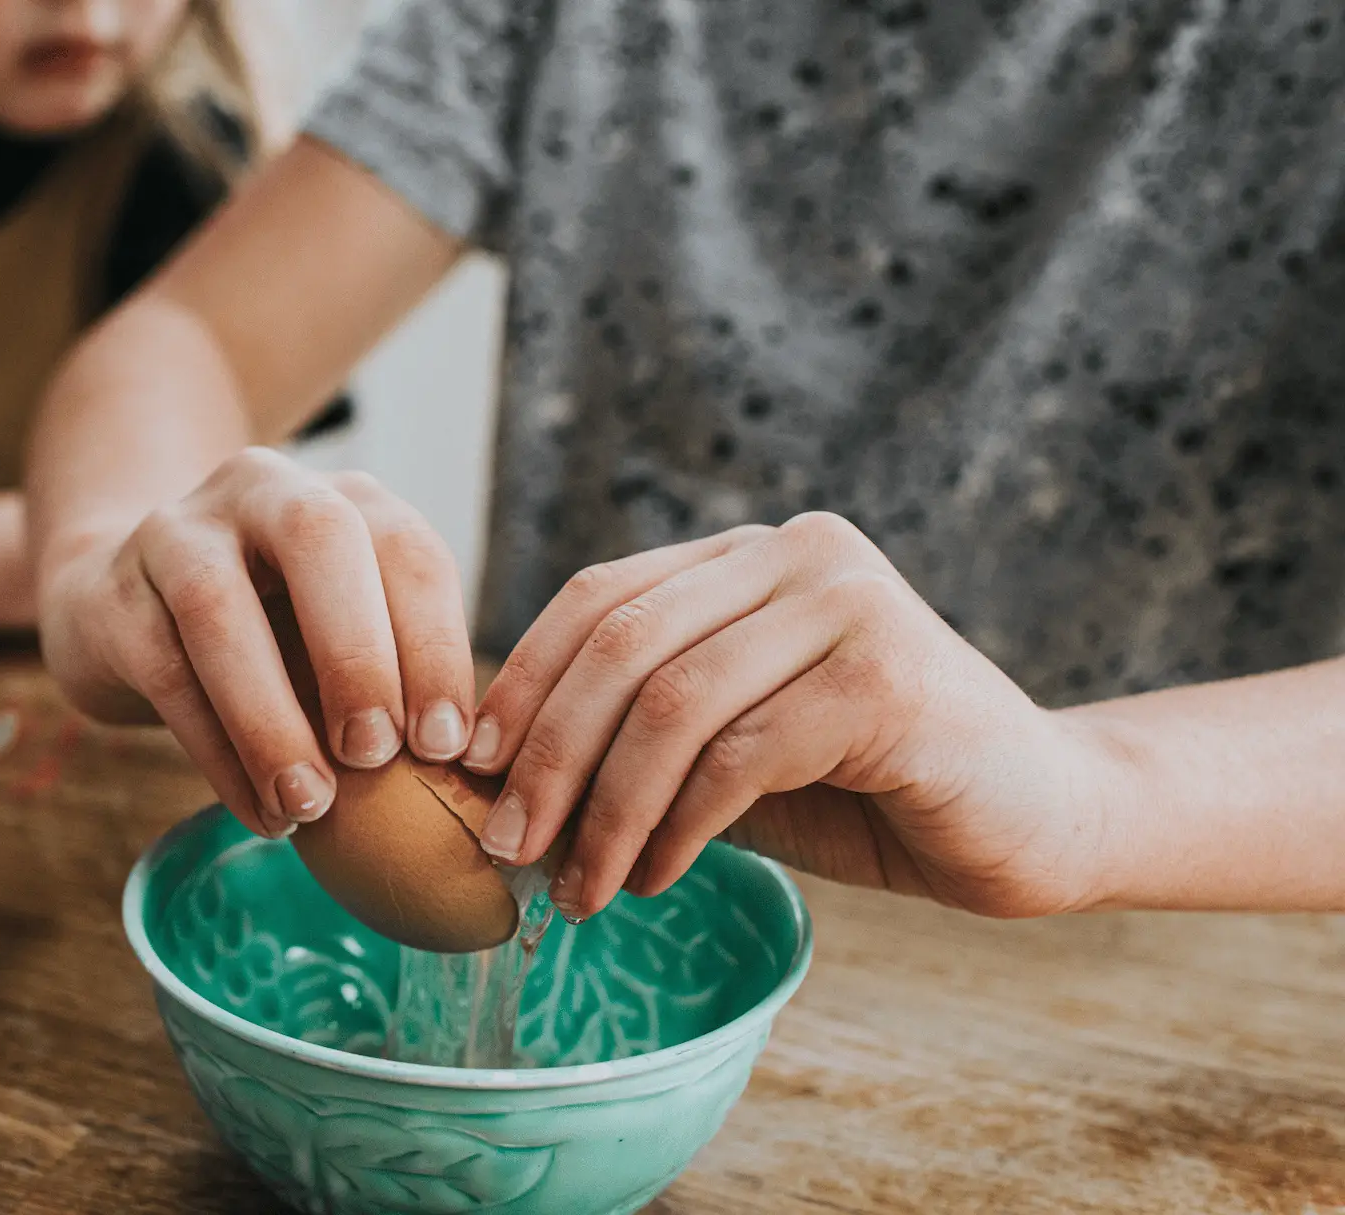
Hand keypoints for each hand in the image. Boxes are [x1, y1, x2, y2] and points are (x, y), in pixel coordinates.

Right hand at [39, 448, 474, 836]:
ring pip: (218, 607)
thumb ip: (391, 683)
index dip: (435, 644)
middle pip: (318, 538)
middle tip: (376, 757)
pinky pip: (164, 671)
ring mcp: (177, 532)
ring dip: (270, 717)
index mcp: (343, 499)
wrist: (124, 611)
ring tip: (309, 806)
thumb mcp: (335, 638)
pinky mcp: (113, 593)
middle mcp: (263, 490)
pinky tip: (259, 814)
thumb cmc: (267, 638)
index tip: (447, 745)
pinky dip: (218, 753)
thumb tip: (463, 776)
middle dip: (357, 652)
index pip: (407, 549)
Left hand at [468, 512, 1116, 920]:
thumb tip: (498, 784)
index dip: (521, 684)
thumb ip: (639, 742)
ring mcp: (848, 605)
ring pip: (671, 705)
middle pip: (622, 646)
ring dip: (604, 812)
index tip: (468, 771)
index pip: (599, 599)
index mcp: (753, 555)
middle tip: (504, 848)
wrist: (1035, 823)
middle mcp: (800, 554)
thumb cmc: (870, 791)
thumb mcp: (730, 752)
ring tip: (576, 891)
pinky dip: (676, 827)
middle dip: (547, 758)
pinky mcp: (884, 679)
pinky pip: (737, 756)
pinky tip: (653, 877)